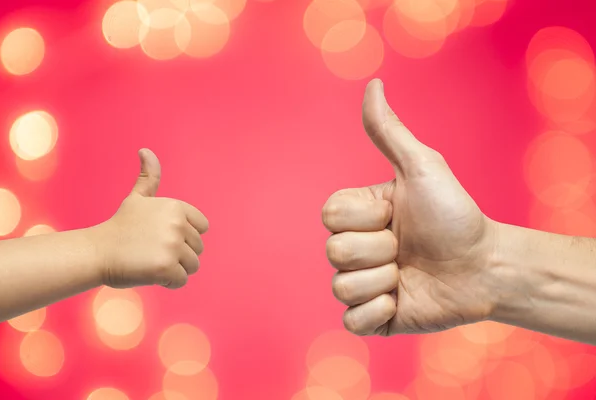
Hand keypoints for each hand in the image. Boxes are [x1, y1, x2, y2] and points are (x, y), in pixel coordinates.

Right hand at [96, 149, 208, 288]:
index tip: (161, 236)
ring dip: (175, 269)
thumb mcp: (137, 198)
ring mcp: (173, 246)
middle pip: (198, 249)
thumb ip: (149, 177)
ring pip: (192, 266)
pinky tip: (149, 272)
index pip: (202, 228)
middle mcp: (178, 224)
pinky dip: (168, 282)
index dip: (184, 236)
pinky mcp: (167, 267)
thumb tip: (145, 150)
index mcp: (177, 207)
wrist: (97, 252)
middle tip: (152, 251)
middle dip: (179, 254)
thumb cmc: (119, 227)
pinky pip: (182, 281)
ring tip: (151, 261)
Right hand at [322, 80, 499, 335]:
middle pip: (335, 252)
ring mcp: (362, 284)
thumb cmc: (454, 214)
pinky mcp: (373, 318)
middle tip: (408, 248)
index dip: (366, 217)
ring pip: (342, 286)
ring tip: (409, 274)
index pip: (329, 217)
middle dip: (381, 250)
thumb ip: (388, 132)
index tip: (396, 214)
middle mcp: (355, 249)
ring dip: (384, 280)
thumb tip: (373, 85)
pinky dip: (379, 312)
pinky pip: (351, 320)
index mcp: (358, 216)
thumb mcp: (421, 168)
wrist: (485, 265)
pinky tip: (403, 299)